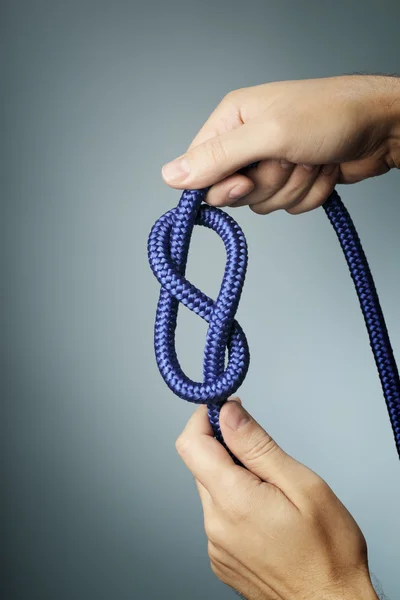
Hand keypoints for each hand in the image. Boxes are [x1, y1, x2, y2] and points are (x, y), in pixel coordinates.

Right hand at [162, 75, 399, 214]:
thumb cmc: (330, 116)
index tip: (246, 181)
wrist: (382, 126)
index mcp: (232, 120)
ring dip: (293, 187)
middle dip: (268, 184)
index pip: (201, 169)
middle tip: (289, 160)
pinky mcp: (293, 179)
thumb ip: (218, 157)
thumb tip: (170, 176)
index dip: (222, 184)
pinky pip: (288, 206)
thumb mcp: (268, 135)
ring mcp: (271, 162)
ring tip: (311, 159)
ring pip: (263, 203)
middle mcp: (247, 141)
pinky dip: (309, 194)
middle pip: (234, 192)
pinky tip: (323, 169)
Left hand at [176, 399, 378, 599]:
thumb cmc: (329, 553)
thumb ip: (257, 446)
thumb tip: (228, 413)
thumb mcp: (303, 486)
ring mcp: (215, 544)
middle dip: (226, 447)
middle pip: (201, 464)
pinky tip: (267, 514)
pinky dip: (235, 502)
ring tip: (272, 491)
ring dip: (233, 477)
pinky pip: (218, 515)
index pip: (191, 443)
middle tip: (263, 454)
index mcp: (233, 501)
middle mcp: (215, 524)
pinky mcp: (221, 557)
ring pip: (211, 489)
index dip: (205, 418)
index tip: (228, 410)